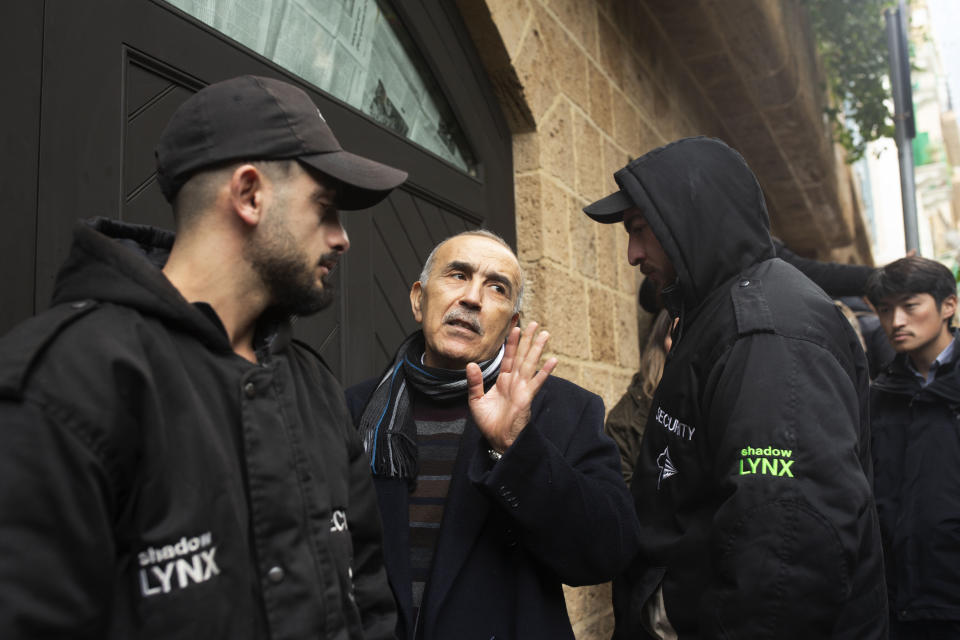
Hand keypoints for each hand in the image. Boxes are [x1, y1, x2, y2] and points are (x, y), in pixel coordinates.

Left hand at [466, 321, 558, 452]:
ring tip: (545, 334)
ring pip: (530, 364)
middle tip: (535, 323)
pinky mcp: (526, 397)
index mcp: (503, 381)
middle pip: (522, 356)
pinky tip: (553, 360)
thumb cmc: (489, 423)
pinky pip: (537, 382)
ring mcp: (522, 388)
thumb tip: (470, 364)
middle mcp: (514, 382)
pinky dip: (545, 371)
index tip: (516, 327)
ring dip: (537, 349)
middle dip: (528, 339)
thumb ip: (475, 382)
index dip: (512, 342)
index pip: (509, 357)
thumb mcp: (476, 400)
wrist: (498, 441)